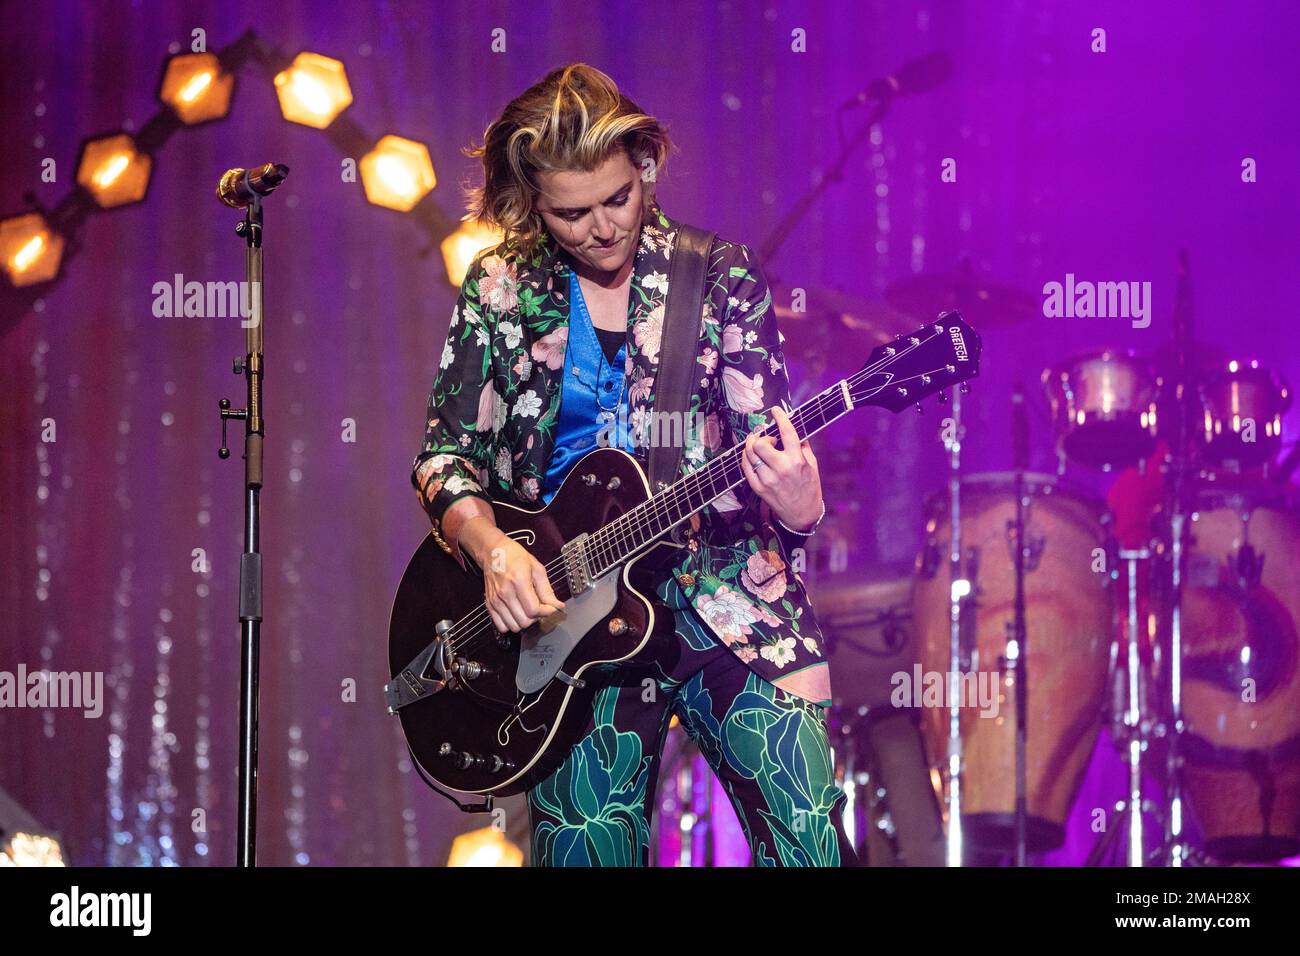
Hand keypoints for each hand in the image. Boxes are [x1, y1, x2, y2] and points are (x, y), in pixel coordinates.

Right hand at [475, 531, 565, 632]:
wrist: (493, 552)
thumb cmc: (515, 557)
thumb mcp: (537, 568)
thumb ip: (547, 590)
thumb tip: (558, 606)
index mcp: (519, 581)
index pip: (534, 610)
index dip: (546, 612)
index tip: (550, 608)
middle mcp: (505, 592)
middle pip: (524, 621)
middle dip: (536, 617)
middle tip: (538, 607)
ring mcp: (495, 600)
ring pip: (514, 626)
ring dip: (524, 621)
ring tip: (527, 610)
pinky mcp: (489, 604)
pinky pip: (501, 626)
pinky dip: (511, 624)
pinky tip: (516, 613)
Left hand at [739, 405, 822, 529]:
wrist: (802, 514)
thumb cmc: (809, 487)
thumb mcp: (812, 466)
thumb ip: (803, 447)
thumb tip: (795, 429)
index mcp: (797, 461)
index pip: (787, 433)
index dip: (780, 418)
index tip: (776, 410)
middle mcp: (782, 469)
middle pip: (761, 444)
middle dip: (761, 437)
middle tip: (767, 439)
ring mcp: (768, 479)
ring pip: (750, 454)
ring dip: (751, 445)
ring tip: (757, 444)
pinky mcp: (758, 488)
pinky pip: (746, 467)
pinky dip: (747, 458)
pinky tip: (752, 456)